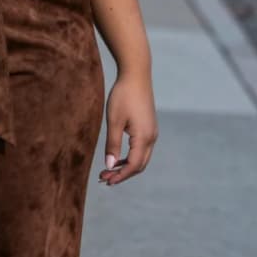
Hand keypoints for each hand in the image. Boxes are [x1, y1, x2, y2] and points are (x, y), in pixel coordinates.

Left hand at [99, 72, 157, 186]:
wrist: (136, 75)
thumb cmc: (123, 96)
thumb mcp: (114, 121)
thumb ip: (112, 145)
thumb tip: (110, 166)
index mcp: (144, 137)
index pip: (133, 166)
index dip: (120, 176)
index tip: (106, 180)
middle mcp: (152, 137)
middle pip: (139, 165)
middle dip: (123, 174)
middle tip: (104, 178)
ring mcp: (152, 132)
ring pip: (141, 158)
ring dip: (126, 166)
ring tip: (108, 170)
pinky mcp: (149, 128)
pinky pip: (142, 149)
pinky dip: (130, 157)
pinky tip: (118, 158)